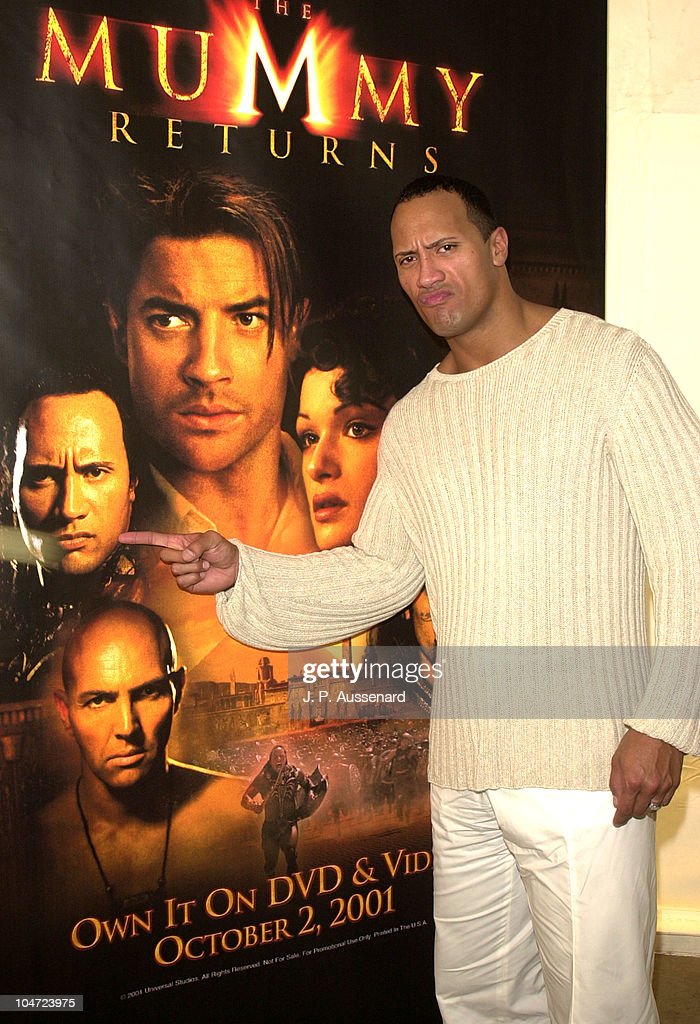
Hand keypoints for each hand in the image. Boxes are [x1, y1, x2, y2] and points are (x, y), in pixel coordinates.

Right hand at [119, 530, 238, 594]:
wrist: (233, 568)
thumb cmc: (222, 549)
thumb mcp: (212, 539)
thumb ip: (198, 544)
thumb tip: (185, 556)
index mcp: (179, 542)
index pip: (154, 540)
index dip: (138, 538)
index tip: (121, 538)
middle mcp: (177, 556)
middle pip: (165, 556)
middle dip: (182, 556)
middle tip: (199, 556)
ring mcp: (180, 571)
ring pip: (176, 570)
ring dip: (193, 567)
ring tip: (205, 565)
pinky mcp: (186, 584)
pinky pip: (182, 581)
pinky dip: (195, 577)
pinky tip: (203, 574)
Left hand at [609, 728, 683, 826]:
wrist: (657, 731)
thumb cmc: (636, 742)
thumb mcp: (617, 760)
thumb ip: (616, 783)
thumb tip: (617, 801)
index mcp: (632, 782)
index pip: (625, 809)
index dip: (620, 818)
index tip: (617, 821)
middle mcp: (649, 787)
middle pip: (639, 811)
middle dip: (631, 810)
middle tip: (628, 804)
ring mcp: (663, 786)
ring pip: (652, 808)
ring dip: (645, 804)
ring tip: (640, 795)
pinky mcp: (673, 783)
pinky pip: (665, 801)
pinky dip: (657, 800)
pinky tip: (651, 792)